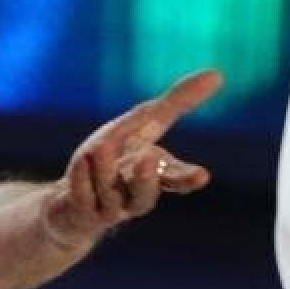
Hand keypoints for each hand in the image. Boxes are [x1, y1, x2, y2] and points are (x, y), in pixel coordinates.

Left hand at [42, 70, 222, 248]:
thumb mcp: (143, 124)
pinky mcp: (81, 213)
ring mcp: (107, 209)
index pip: (175, 179)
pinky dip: (81, 179)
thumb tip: (217, 74)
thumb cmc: (115, 158)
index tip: (202, 175)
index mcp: (154, 177)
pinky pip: (81, 197)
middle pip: (145, 195)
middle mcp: (133, 197)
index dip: (187, 178)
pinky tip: (81, 162)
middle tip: (147, 157)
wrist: (72, 201)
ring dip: (105, 170)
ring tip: (100, 146)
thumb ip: (176, 103)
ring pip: (110, 194)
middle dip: (146, 178)